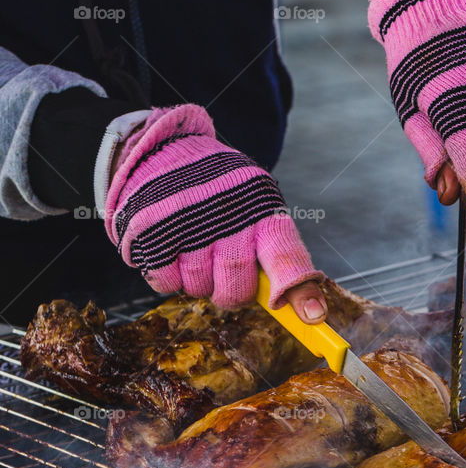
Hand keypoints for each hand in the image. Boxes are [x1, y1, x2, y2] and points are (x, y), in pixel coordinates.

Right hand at [103, 104, 326, 317]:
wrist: (163, 151)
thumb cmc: (218, 189)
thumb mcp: (254, 204)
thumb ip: (271, 248)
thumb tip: (290, 302)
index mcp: (260, 207)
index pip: (285, 253)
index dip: (298, 288)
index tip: (312, 316)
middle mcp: (227, 215)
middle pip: (237, 287)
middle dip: (232, 293)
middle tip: (225, 276)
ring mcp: (187, 223)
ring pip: (198, 287)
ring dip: (197, 281)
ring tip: (194, 248)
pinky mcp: (151, 231)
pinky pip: (165, 282)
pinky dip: (168, 276)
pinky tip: (172, 249)